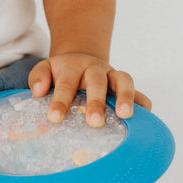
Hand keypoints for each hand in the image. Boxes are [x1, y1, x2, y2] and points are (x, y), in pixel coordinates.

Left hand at [28, 53, 151, 126]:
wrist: (81, 60)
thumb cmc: (61, 73)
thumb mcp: (45, 68)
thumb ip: (38, 77)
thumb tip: (38, 91)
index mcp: (73, 67)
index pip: (67, 83)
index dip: (61, 100)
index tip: (54, 118)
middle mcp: (95, 69)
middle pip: (97, 81)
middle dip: (96, 102)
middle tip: (94, 122)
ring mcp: (113, 76)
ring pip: (124, 80)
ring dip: (126, 96)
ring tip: (125, 115)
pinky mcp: (126, 87)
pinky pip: (140, 93)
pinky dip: (143, 104)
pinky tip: (145, 118)